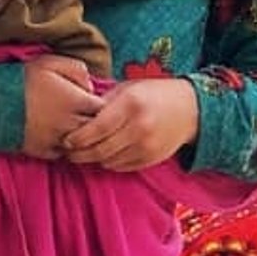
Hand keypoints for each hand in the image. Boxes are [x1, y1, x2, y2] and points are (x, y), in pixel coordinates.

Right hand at [21, 54, 103, 159]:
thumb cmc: (23, 78)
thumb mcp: (51, 62)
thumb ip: (77, 69)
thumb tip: (90, 85)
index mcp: (76, 101)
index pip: (104, 110)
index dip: (102, 107)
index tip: (95, 103)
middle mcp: (71, 123)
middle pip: (95, 130)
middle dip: (94, 124)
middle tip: (87, 117)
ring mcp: (57, 139)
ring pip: (81, 146)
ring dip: (80, 139)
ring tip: (74, 129)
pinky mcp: (42, 151)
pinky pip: (61, 155)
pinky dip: (63, 149)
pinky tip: (58, 138)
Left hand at [62, 77, 199, 171]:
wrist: (190, 110)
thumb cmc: (153, 94)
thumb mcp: (128, 89)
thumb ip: (104, 102)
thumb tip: (76, 113)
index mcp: (131, 105)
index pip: (96, 128)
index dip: (77, 138)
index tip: (66, 140)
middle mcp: (139, 127)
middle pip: (100, 149)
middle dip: (79, 154)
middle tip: (68, 152)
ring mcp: (147, 146)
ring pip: (108, 161)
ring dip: (93, 159)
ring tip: (83, 153)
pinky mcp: (151, 159)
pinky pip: (121, 167)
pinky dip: (109, 163)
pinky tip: (104, 154)